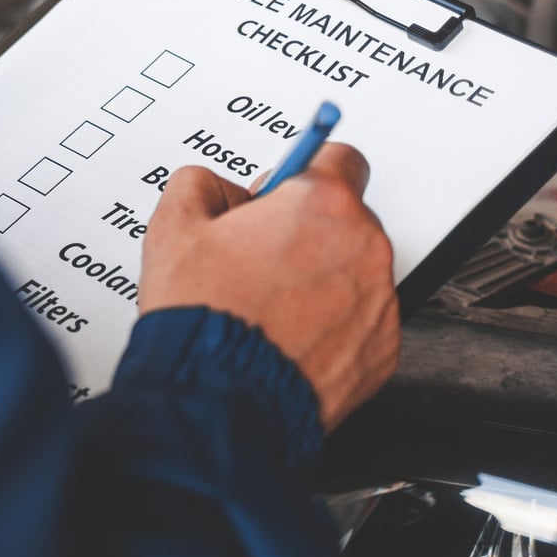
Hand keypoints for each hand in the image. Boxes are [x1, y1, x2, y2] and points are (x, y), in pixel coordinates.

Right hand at [137, 145, 398, 429]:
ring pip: (354, 275)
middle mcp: (364, 247)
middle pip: (345, 221)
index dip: (303, 175)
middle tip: (259, 263)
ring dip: (321, 282)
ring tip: (268, 310)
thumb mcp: (173, 227)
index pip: (339, 158)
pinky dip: (333, 329)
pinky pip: (361, 325)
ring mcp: (379, 303)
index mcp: (322, 203)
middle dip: (307, 235)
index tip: (287, 193)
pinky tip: (287, 340)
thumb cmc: (204, 316)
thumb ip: (199, 184)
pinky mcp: (382, 352)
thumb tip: (216, 189)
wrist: (220, 398)